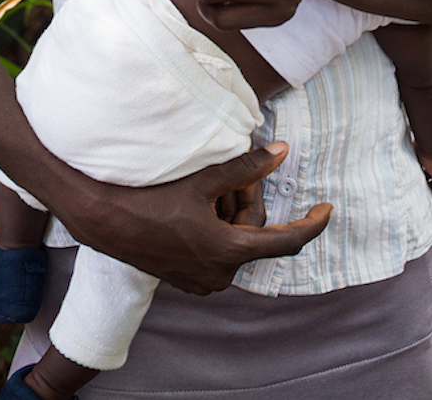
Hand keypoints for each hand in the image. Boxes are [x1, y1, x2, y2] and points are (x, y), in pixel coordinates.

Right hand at [61, 142, 331, 293]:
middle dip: (251, 199)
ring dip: (232, 212)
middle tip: (237, 171)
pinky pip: (217, 251)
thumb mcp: (204, 180)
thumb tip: (282, 153)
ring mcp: (202, 280)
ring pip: (235, 241)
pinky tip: (200, 202)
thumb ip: (247, 168)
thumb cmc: (153, 198)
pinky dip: (218, 226)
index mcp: (230, 252)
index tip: (327, 210)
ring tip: (211, 184)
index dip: (311, 225)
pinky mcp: (187, 278)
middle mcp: (220, 274)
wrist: (105, 219)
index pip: (286, 242)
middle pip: (254, 234)